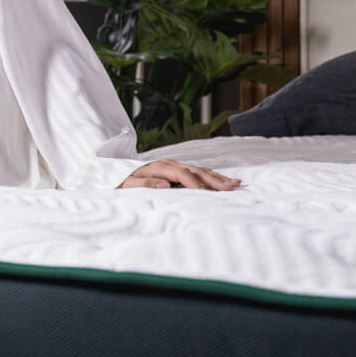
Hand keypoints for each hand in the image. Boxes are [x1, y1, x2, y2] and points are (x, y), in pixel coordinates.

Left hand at [119, 160, 240, 189]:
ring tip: (235, 184)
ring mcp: (177, 166)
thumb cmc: (124, 183)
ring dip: (218, 178)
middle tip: (231, 187)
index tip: (206, 192)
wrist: (120, 175)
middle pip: (196, 171)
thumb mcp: (129, 185)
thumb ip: (146, 185)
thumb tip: (165, 185)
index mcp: (160, 167)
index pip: (182, 175)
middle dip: (214, 179)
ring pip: (201, 171)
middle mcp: (171, 165)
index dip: (194, 183)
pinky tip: (225, 182)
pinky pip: (200, 173)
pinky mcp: (180, 171)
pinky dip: (213, 177)